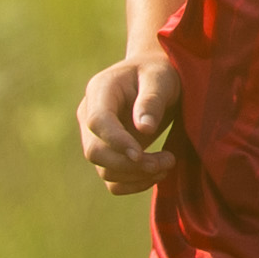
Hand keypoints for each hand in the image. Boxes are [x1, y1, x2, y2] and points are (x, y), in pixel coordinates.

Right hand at [78, 56, 181, 193]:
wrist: (155, 79)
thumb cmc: (159, 73)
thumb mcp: (161, 78)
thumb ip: (152, 100)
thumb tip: (144, 130)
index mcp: (100, 90)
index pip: (97, 121)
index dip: (116, 141)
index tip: (141, 154)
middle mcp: (90, 115)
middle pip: (95, 151)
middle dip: (130, 164)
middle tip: (167, 161)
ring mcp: (95, 137)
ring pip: (105, 170)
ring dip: (138, 176)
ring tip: (168, 163)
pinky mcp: (108, 154)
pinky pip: (112, 180)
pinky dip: (134, 184)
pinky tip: (157, 173)